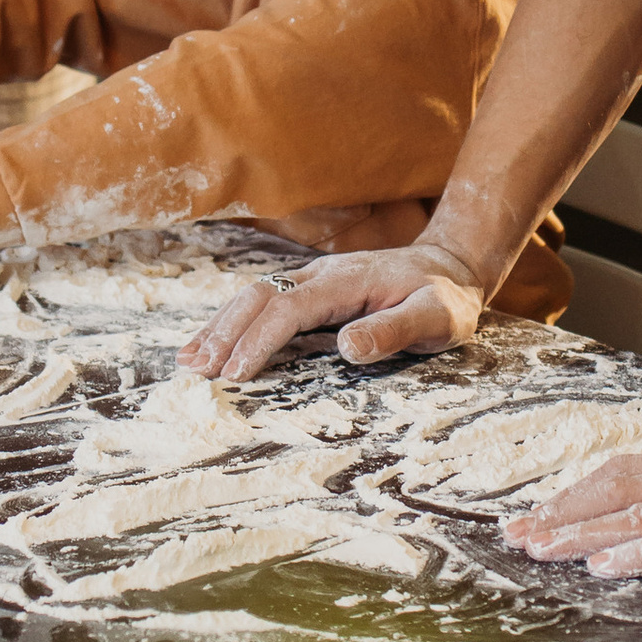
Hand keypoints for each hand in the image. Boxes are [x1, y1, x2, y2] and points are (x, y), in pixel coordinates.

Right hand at [181, 240, 486, 382]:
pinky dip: (234, 322)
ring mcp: (314, 279)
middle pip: (259, 296)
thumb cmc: (446, 300)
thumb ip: (394, 331)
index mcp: (347, 281)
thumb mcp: (435, 319)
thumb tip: (347, 346)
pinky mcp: (312, 289)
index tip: (234, 373)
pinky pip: (264, 302)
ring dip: (221, 326)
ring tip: (189, 361)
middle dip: (225, 332)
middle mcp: (322, 274)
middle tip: (196, 372)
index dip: (259, 340)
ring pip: (254, 296)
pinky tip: (214, 343)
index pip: (290, 309)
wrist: (452, 268)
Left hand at [507, 426, 641, 579]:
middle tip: (514, 537)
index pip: (625, 473)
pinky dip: (634, 553)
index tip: (541, 512)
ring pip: (632, 514)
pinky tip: (602, 568)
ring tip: (537, 551)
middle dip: (560, 514)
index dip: (577, 493)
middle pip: (613, 488)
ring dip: (580, 535)